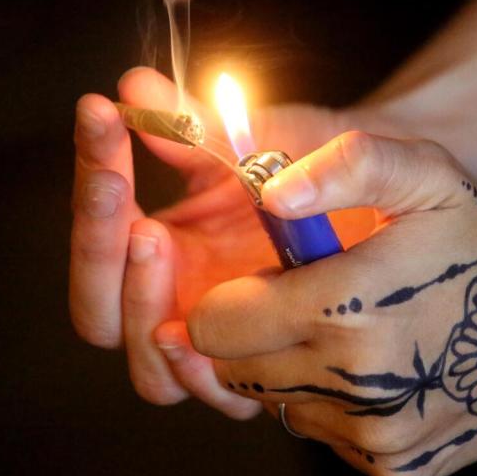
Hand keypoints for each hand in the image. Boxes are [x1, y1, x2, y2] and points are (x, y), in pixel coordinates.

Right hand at [70, 66, 368, 417]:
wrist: (387, 184)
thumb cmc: (315, 156)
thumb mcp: (253, 136)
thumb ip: (194, 123)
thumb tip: (135, 85)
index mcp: (162, 243)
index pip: (96, 234)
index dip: (89, 186)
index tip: (103, 121)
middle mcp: (180, 296)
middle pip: (99, 311)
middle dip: (99, 256)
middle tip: (130, 207)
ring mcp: (223, 334)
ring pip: (149, 364)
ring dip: (141, 308)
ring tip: (156, 239)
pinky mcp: (268, 363)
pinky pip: (221, 390)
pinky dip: (201, 369)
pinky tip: (204, 328)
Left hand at [185, 131, 476, 475]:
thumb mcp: (425, 174)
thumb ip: (344, 166)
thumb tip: (270, 193)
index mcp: (347, 308)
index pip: (215, 324)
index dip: (235, 296)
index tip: (277, 278)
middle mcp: (355, 385)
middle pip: (239, 372)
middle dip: (263, 335)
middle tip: (323, 300)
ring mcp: (377, 436)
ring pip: (282, 407)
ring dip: (302, 371)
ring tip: (364, 332)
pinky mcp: (396, 468)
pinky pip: (329, 439)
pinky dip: (341, 408)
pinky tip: (390, 370)